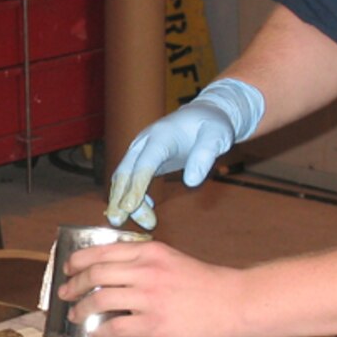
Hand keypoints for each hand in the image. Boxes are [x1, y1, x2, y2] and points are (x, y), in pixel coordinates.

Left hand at [56, 239, 243, 336]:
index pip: (103, 251)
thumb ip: (143, 262)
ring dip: (81, 307)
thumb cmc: (204, 282)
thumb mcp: (171, 259)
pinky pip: (116, 326)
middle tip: (65, 293)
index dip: (79, 259)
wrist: (231, 301)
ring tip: (76, 313)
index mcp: (150, 251)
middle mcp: (146, 271)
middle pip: (96, 273)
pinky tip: (96, 332)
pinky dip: (100, 329)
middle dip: (74, 284)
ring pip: (100, 299)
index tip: (69, 267)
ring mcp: (149, 298)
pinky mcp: (154, 323)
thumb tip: (110, 275)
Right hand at [106, 78, 264, 227]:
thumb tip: (191, 182)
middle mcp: (145, 142)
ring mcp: (142, 150)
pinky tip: (143, 211)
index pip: (144, 163)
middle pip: (126, 171)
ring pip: (124, 177)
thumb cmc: (213, 125)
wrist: (205, 114)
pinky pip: (131, 178)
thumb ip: (205, 156)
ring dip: (122, 200)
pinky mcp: (144, 159)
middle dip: (119, 197)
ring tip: (129, 222)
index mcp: (162, 135)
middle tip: (118, 221)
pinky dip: (131, 195)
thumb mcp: (217, 137)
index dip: (136, 186)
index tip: (129, 208)